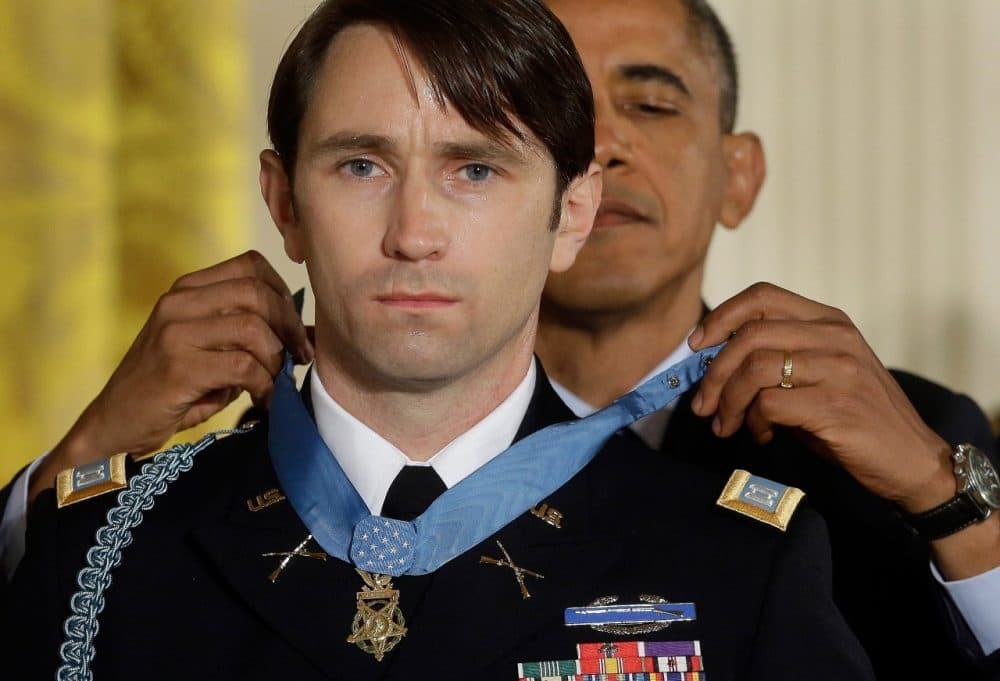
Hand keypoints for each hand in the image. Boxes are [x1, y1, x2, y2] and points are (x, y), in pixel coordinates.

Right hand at [31, 250, 312, 503]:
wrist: (115, 424)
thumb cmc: (172, 389)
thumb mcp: (214, 353)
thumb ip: (254, 337)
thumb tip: (311, 335)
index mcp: (188, 290)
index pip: (251, 265)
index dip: (283, 293)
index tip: (294, 328)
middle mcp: (178, 302)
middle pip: (257, 292)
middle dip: (288, 326)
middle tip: (297, 357)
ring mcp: (174, 332)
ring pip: (252, 328)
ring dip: (275, 359)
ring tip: (274, 382)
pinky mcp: (177, 366)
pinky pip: (242, 366)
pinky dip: (263, 385)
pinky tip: (262, 401)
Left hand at [688, 282, 952, 514]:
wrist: (913, 460)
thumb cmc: (855, 419)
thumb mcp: (819, 376)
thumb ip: (776, 361)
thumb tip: (713, 366)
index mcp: (830, 321)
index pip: (763, 296)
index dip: (722, 317)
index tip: (696, 346)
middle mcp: (835, 338)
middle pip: (750, 335)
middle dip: (713, 373)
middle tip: (702, 405)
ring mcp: (839, 370)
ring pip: (754, 369)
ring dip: (728, 402)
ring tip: (726, 425)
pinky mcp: (836, 406)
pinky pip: (769, 404)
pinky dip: (753, 422)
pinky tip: (763, 436)